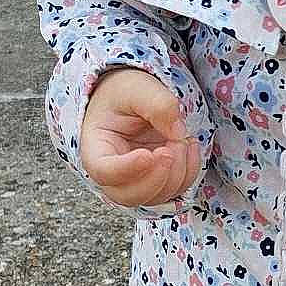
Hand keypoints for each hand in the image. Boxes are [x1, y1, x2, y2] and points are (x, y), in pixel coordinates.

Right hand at [80, 66, 201, 206]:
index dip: (128, 169)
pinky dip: (189, 172)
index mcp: (96, 148)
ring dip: (178, 172)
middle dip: (158, 176)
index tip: (148, 153)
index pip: (104, 171)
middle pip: (129, 196)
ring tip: (182, 139)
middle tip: (173, 145)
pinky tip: (188, 145)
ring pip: (155, 197)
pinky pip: (175, 190)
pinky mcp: (156, 181)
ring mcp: (135, 180)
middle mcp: (113, 172)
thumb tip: (178, 133)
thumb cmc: (125, 93)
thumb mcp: (137, 88)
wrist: (132, 97)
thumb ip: (157, 104)